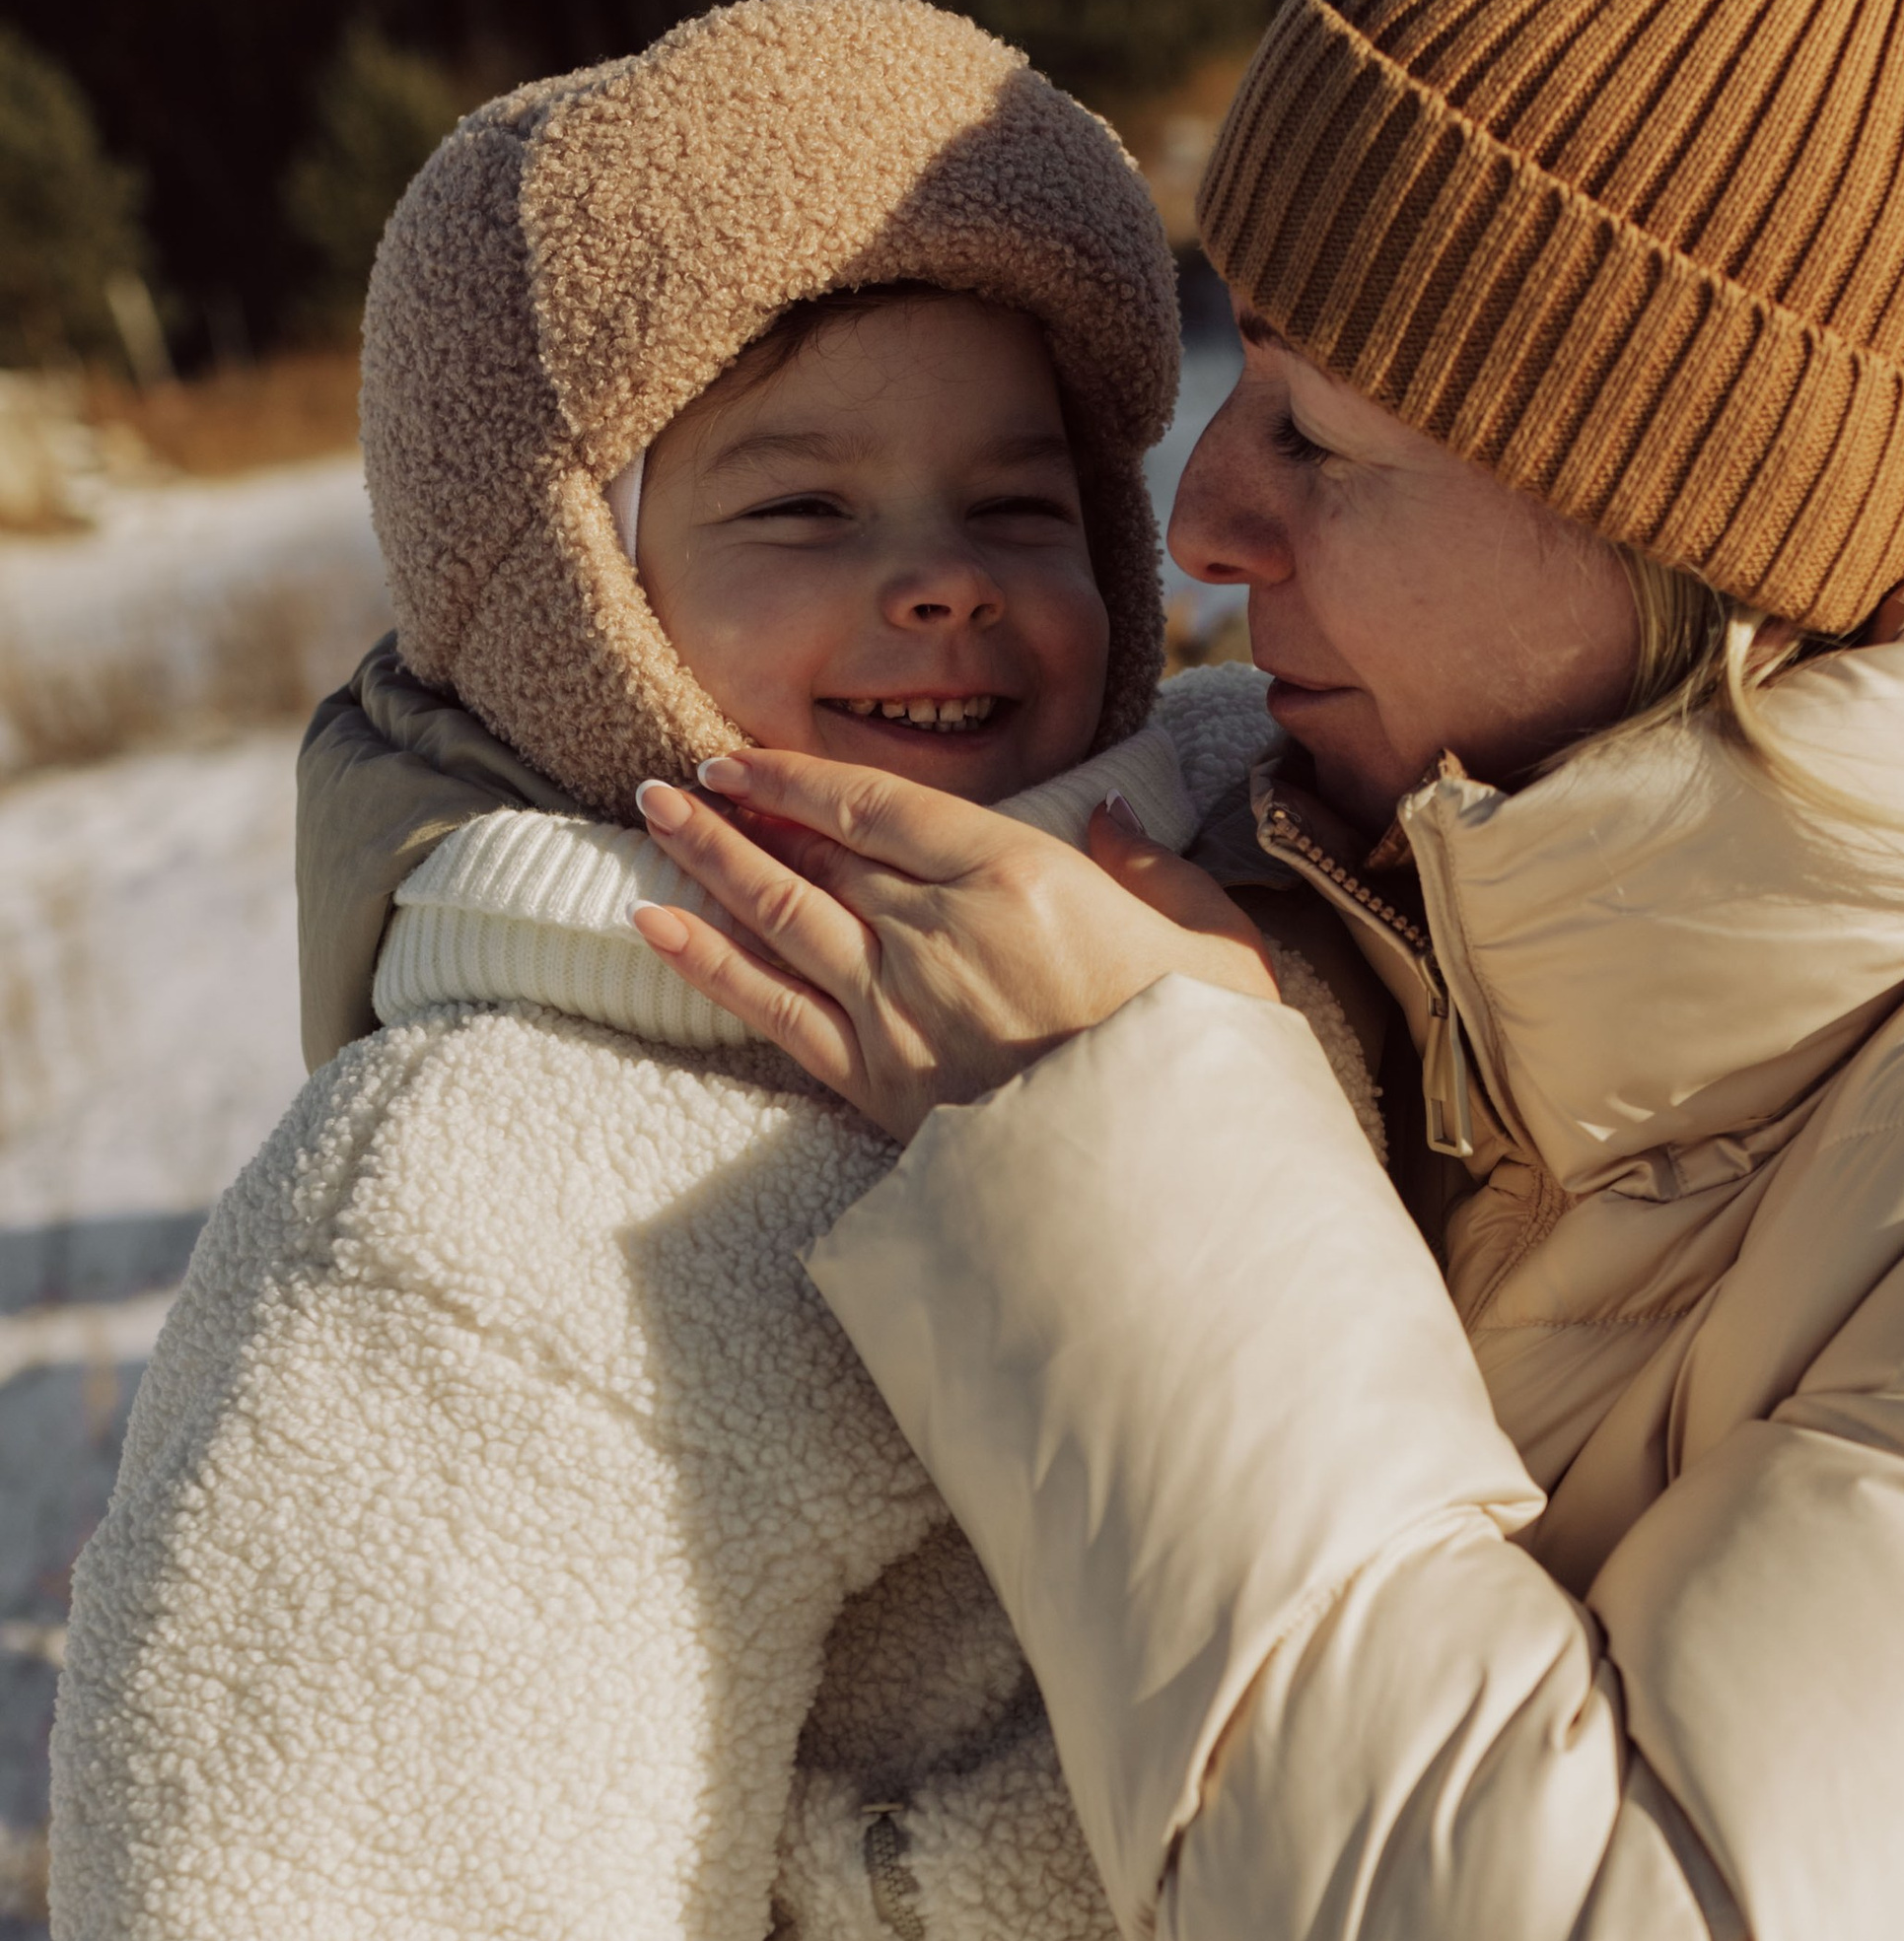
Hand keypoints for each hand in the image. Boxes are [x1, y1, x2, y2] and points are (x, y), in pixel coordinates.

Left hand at [628, 750, 1276, 1140]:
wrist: (1171, 1185)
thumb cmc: (1203, 1062)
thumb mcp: (1214, 943)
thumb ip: (1155, 867)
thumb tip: (1109, 816)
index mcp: (1019, 877)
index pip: (880, 803)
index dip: (801, 774)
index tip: (747, 754)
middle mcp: (939, 932)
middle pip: (816, 854)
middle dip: (738, 813)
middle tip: (672, 782)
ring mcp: (899, 1009)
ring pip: (779, 915)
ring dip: (707, 861)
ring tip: (651, 818)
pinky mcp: (879, 1083)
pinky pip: (772, 1009)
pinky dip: (708, 961)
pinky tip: (653, 923)